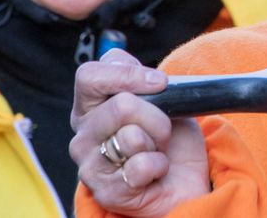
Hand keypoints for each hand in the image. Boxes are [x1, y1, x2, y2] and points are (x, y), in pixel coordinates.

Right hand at [69, 49, 209, 216]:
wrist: (184, 180)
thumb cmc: (170, 137)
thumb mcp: (165, 98)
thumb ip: (147, 81)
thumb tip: (153, 80)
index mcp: (90, 107)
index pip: (89, 76)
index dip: (128, 74)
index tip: (160, 83)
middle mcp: (83, 135)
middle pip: (121, 105)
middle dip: (157, 116)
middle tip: (162, 130)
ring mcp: (90, 166)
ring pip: (133, 136)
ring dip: (158, 142)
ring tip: (155, 151)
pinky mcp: (106, 192)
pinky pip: (141, 166)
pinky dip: (159, 166)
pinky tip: (154, 173)